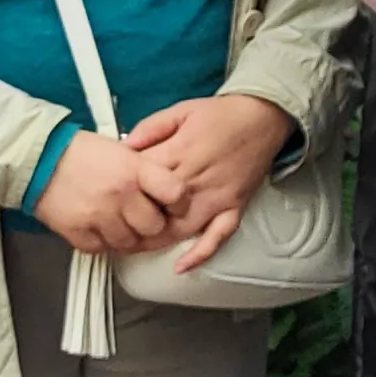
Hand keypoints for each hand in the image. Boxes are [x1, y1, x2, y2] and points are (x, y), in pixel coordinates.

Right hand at [33, 132, 187, 257]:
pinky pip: (102, 249)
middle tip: (141, 217)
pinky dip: (102, 242)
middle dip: (150, 224)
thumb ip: (145, 172)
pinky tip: (98, 228)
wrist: (39, 158)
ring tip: (117, 222)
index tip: (173, 205)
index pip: (176, 193)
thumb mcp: (122, 150)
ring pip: (129, 243)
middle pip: (154, 227)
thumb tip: (167, 193)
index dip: (178, 203)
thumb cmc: (81, 152)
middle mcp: (121, 195)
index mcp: (136, 169)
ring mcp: (99, 216)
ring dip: (127, 236)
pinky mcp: (78, 232)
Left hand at [124, 94, 295, 272]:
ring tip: (136, 246)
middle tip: (115, 226)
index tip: (112, 192)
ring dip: (157, 241)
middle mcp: (197, 179)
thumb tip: (125, 145)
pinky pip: (218, 236)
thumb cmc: (223, 114)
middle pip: (156, 209)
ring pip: (181, 229)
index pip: (142, 179)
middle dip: (133, 220)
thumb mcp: (181, 110)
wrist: (264, 116)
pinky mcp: (233, 206)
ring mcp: (217, 196)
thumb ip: (150, 127)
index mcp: (180, 153)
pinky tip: (182, 266)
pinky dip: (200, 253)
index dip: (122, 188)